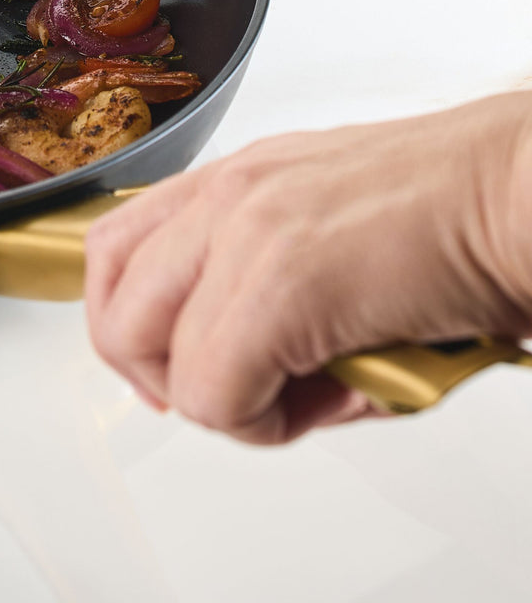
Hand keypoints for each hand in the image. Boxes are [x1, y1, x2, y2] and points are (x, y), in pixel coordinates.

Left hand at [84, 93, 531, 444]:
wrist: (527, 196)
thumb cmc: (462, 221)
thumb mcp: (333, 235)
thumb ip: (270, 291)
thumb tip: (257, 379)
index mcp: (233, 180)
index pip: (113, 249)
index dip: (131, 329)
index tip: (175, 372)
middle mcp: (226, 195)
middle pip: (113, 306)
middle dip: (159, 378)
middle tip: (230, 399)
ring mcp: (246, 233)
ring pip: (150, 353)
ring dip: (217, 402)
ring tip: (296, 398)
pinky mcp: (281, 286)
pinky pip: (214, 391)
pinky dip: (261, 423)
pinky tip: (330, 399)